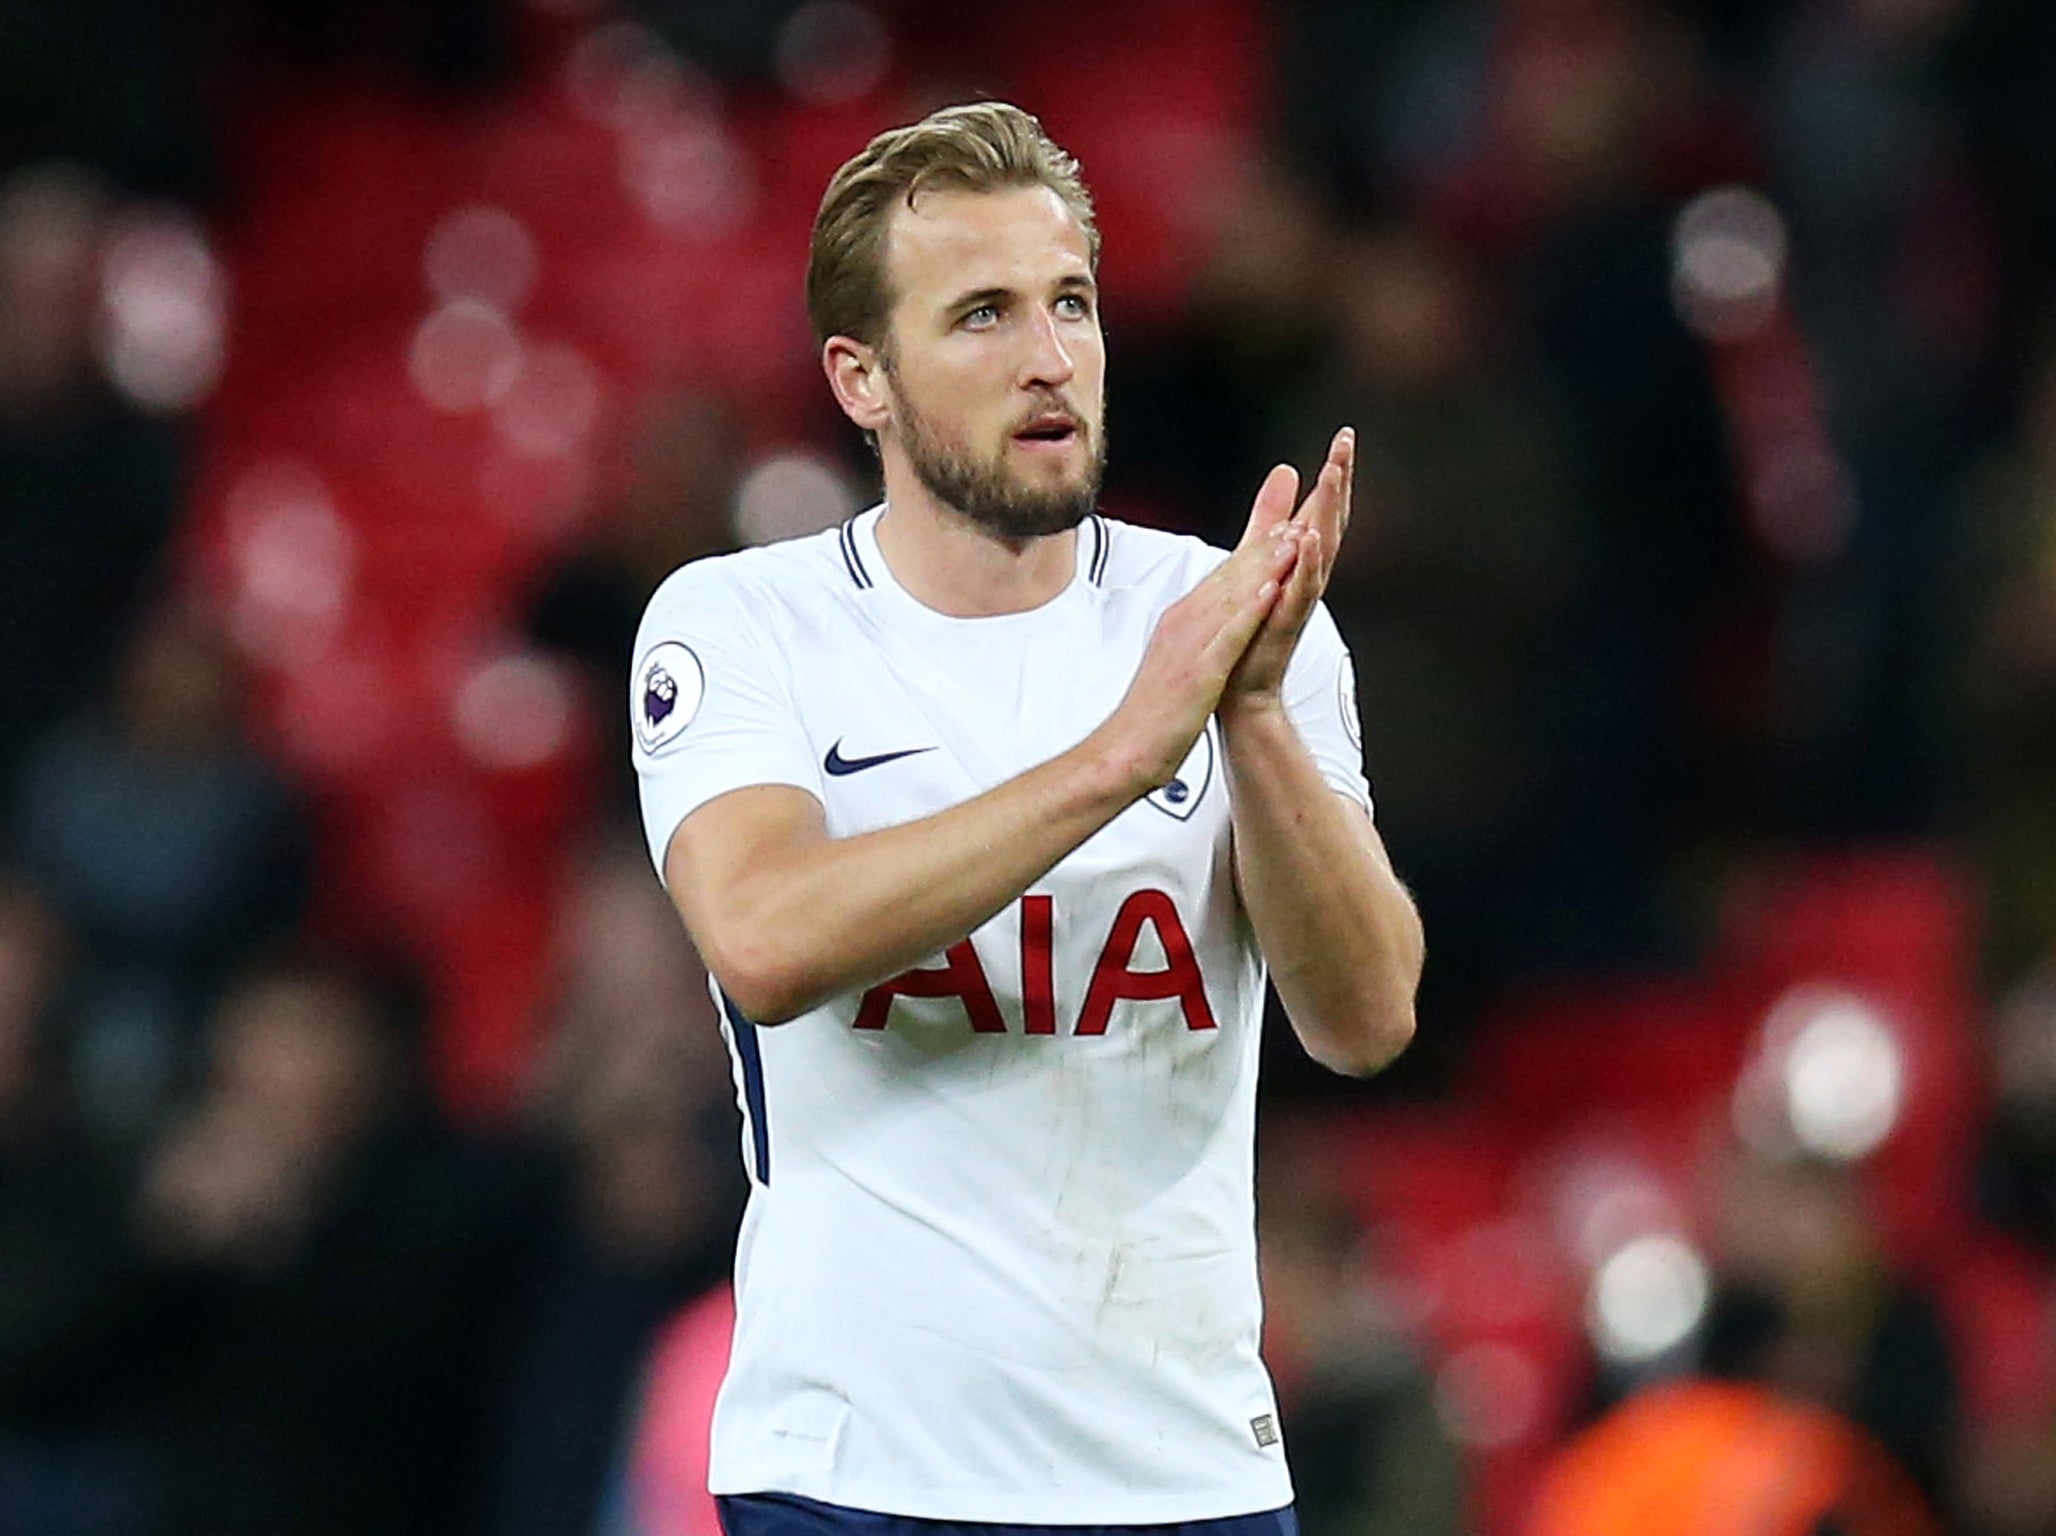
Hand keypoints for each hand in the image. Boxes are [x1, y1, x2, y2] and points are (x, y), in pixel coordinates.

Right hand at [1098, 513, 1300, 791]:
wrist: (1125, 751)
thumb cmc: (1151, 714)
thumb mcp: (1174, 663)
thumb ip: (1190, 637)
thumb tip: (1202, 624)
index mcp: (1180, 623)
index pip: (1220, 581)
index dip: (1251, 554)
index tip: (1278, 531)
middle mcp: (1184, 625)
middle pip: (1229, 579)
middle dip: (1263, 548)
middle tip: (1293, 519)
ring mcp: (1191, 646)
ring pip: (1233, 597)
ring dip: (1262, 566)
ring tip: (1291, 538)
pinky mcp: (1200, 672)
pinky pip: (1229, 636)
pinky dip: (1250, 610)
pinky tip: (1271, 590)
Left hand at [1222, 427, 1353, 712]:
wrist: (1242, 689)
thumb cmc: (1253, 629)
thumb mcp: (1261, 560)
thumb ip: (1272, 518)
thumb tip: (1286, 472)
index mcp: (1300, 563)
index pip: (1322, 510)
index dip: (1335, 475)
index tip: (1344, 436)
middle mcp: (1307, 578)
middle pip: (1330, 522)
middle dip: (1339, 482)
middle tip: (1346, 444)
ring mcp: (1299, 600)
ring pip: (1321, 550)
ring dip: (1327, 513)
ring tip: (1332, 477)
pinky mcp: (1285, 623)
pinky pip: (1300, 589)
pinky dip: (1306, 563)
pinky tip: (1309, 538)